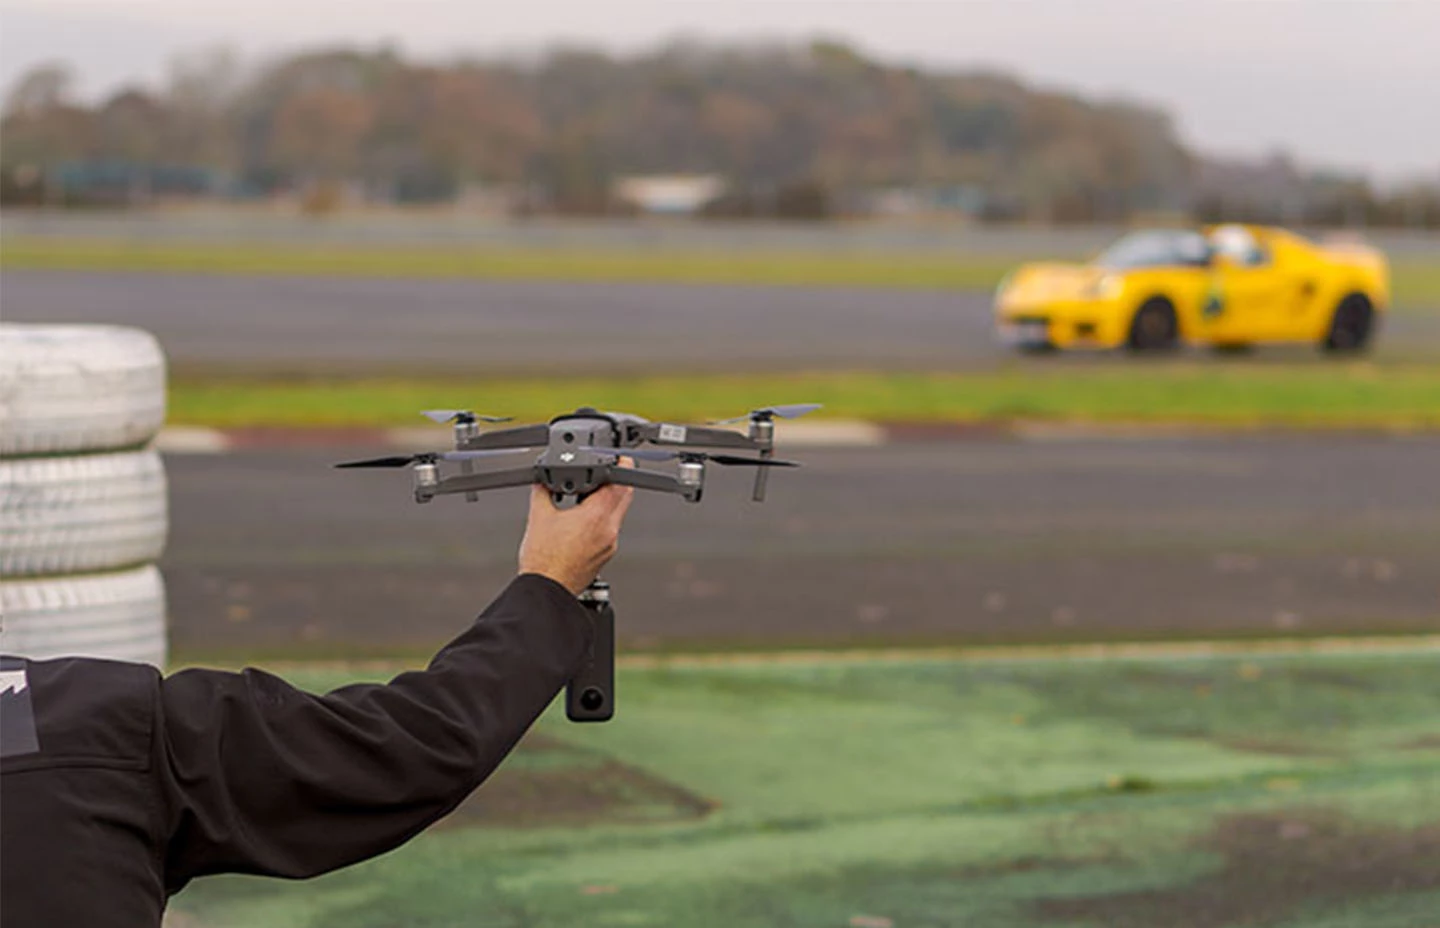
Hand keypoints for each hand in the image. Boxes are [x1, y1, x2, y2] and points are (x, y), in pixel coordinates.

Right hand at [518, 467, 634, 594]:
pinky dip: (603, 520)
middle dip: (617, 483)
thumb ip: (542, 492)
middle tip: (608, 473)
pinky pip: (610, 531)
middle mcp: (609, 531)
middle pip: (624, 498)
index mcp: (596, 516)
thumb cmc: (543, 562)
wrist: (546, 590)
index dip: (620, 467)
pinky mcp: (604, 556)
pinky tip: (585, 521)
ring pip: (618, 515)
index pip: (619, 484)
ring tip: (590, 497)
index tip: (619, 460)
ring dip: (609, 502)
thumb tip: (543, 482)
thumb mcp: (538, 517)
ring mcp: (609, 545)